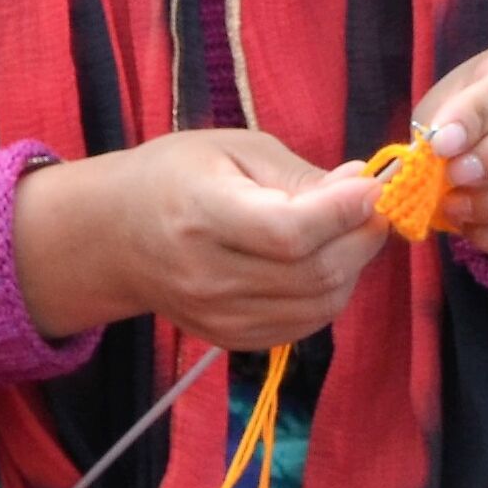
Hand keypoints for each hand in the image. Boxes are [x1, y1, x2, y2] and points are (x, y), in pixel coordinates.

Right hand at [11, 130, 385, 349]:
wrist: (114, 236)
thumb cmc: (174, 175)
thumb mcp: (232, 148)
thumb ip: (299, 174)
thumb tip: (363, 187)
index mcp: (200, 214)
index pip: (288, 231)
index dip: (342, 212)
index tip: (373, 186)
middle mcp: (206, 275)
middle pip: (313, 272)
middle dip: (360, 237)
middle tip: (370, 206)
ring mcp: (218, 316)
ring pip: (320, 304)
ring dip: (352, 267)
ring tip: (347, 231)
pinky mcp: (230, 339)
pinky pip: (304, 325)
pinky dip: (329, 294)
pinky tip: (322, 261)